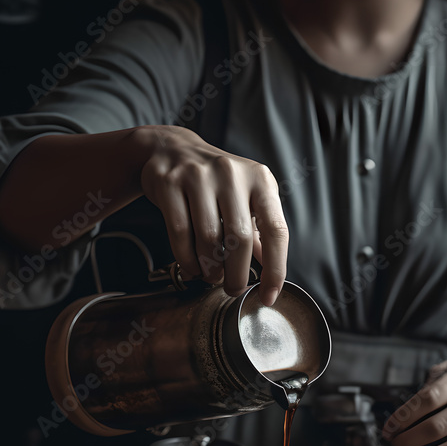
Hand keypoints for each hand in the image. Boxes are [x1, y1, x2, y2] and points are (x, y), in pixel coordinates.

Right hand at [138, 125, 287, 305]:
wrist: (173, 149)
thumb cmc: (217, 183)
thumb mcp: (246, 199)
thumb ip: (260, 233)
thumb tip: (271, 275)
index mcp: (260, 179)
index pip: (276, 230)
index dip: (276, 269)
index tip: (269, 296)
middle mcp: (232, 174)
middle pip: (240, 239)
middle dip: (237, 275)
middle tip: (233, 288)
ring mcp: (198, 176)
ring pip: (208, 239)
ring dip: (211, 268)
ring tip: (212, 276)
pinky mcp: (170, 182)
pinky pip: (180, 233)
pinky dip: (187, 260)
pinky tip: (193, 268)